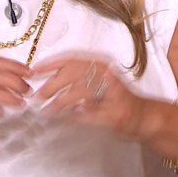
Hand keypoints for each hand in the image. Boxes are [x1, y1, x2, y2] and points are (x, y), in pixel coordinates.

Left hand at [31, 55, 148, 141]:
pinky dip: (75, 117)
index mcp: (101, 63)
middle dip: (51, 86)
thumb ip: (76, 77)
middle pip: (72, 74)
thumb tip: (46, 78)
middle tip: (37, 96)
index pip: (72, 58)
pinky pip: (88, 114)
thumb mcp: (97, 80)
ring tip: (48, 111)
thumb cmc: (117, 99)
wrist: (143, 116)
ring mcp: (113, 93)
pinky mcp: (115, 112)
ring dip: (59, 103)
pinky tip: (69, 118)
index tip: (35, 70)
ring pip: (78, 93)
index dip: (51, 63)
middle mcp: (108, 74)